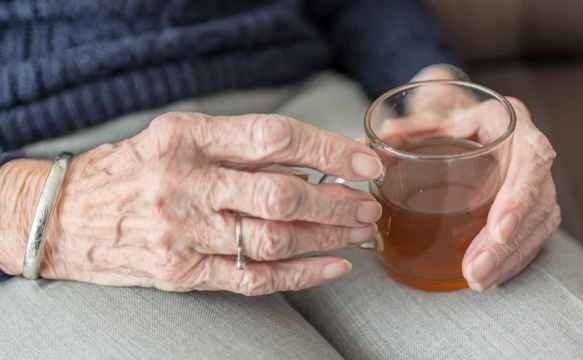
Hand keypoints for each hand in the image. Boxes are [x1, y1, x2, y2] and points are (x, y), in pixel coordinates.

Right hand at [3, 113, 382, 294]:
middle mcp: (185, 183)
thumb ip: (237, 145)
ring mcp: (183, 232)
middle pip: (282, 193)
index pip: (274, 137)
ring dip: (327, 236)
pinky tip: (333, 266)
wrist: (64, 214)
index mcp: (186, 137)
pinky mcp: (181, 272)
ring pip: (274, 238)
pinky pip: (253, 277)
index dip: (328, 149)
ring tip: (358, 231)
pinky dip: (301, 274)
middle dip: (336, 201)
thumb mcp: (176, 136)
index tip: (363, 162)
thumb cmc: (131, 169)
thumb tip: (310, 157)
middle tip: (367, 204)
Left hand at [411, 66, 560, 290]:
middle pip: (538, 201)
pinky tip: (492, 277)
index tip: (497, 229)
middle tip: (476, 271)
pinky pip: (534, 235)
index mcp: (511, 122)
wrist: (469, 120)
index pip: (530, 159)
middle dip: (507, 243)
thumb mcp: (432, 117)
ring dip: (509, 258)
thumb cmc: (452, 119)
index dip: (518, 196)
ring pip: (539, 224)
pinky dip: (513, 259)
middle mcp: (531, 150)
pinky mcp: (533, 203)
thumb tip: (364, 145)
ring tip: (478, 280)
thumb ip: (405, 130)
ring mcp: (536, 180)